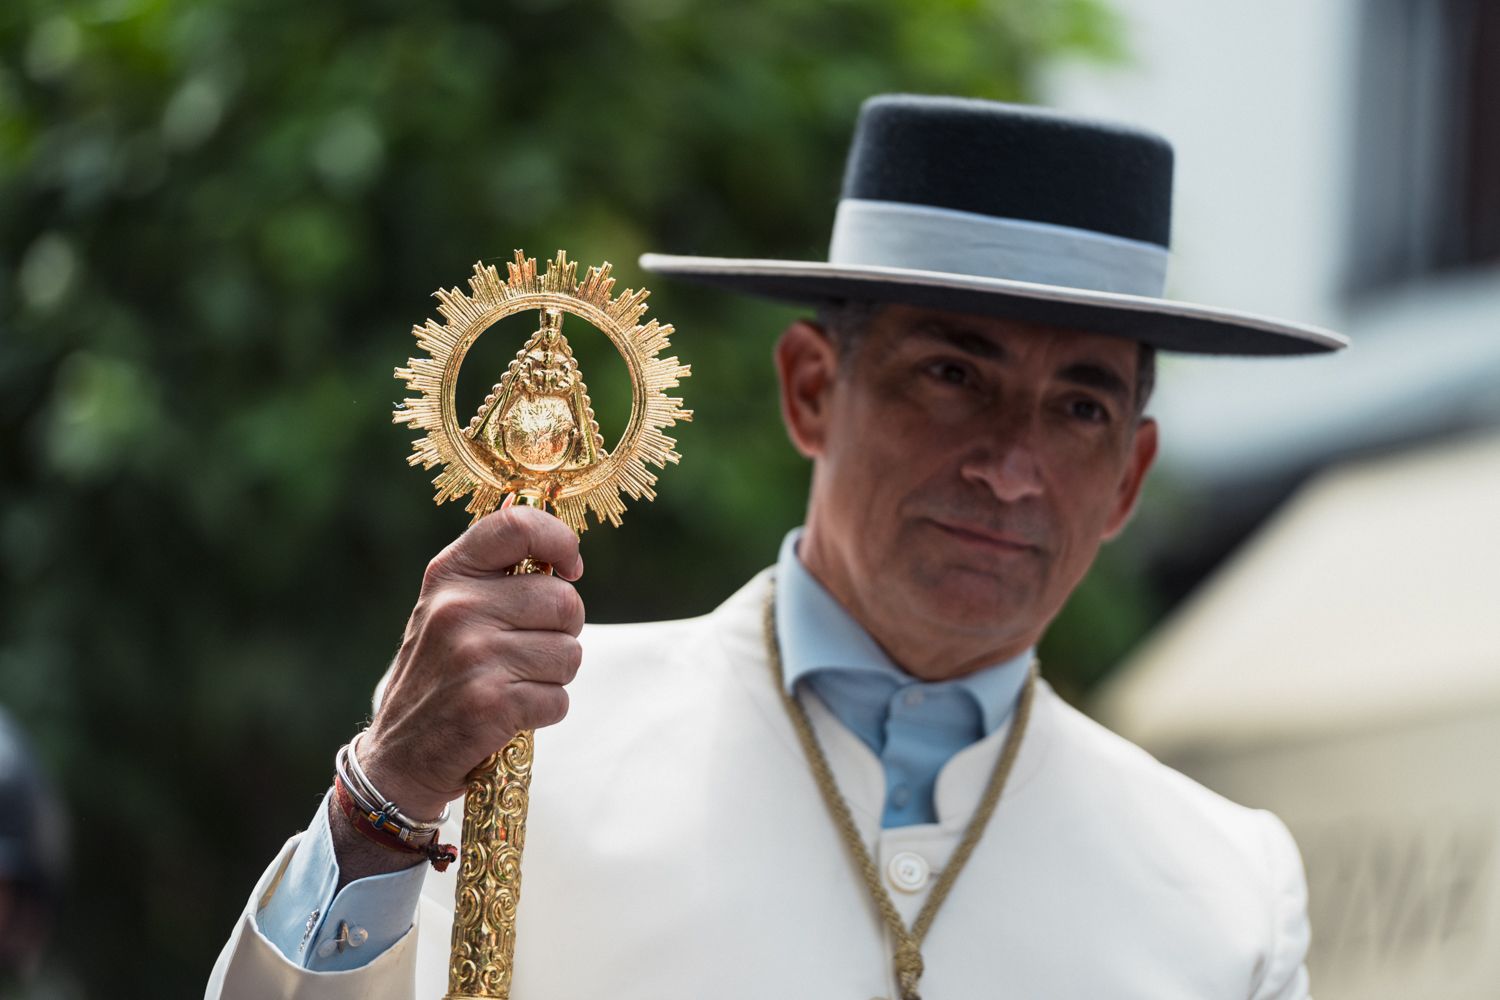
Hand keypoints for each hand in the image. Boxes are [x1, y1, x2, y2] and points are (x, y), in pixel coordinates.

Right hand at [357, 504, 584, 822]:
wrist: (397, 759)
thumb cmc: (439, 678)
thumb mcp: (449, 612)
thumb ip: (496, 579)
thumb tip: (563, 559)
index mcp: (449, 575)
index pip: (518, 526)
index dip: (559, 540)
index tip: (571, 568)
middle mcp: (457, 607)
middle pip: (565, 602)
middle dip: (562, 633)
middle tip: (526, 654)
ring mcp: (473, 654)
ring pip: (570, 654)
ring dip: (553, 678)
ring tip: (511, 685)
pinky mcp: (490, 702)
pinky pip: (558, 700)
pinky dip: (544, 713)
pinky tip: (507, 715)